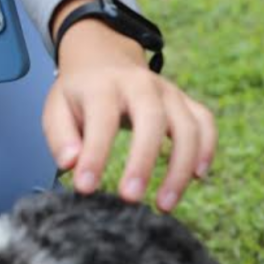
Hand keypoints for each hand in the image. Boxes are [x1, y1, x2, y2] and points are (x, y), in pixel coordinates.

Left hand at [42, 19, 215, 211]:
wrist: (104, 57)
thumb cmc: (80, 94)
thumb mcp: (57, 108)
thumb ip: (61, 137)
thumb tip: (71, 164)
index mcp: (103, 85)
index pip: (101, 119)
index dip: (94, 154)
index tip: (85, 188)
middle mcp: (140, 84)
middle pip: (151, 118)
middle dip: (142, 161)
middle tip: (130, 198)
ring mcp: (168, 91)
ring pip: (187, 125)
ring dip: (180, 167)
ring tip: (164, 205)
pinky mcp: (186, 101)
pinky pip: (205, 123)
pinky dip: (206, 149)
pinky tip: (196, 177)